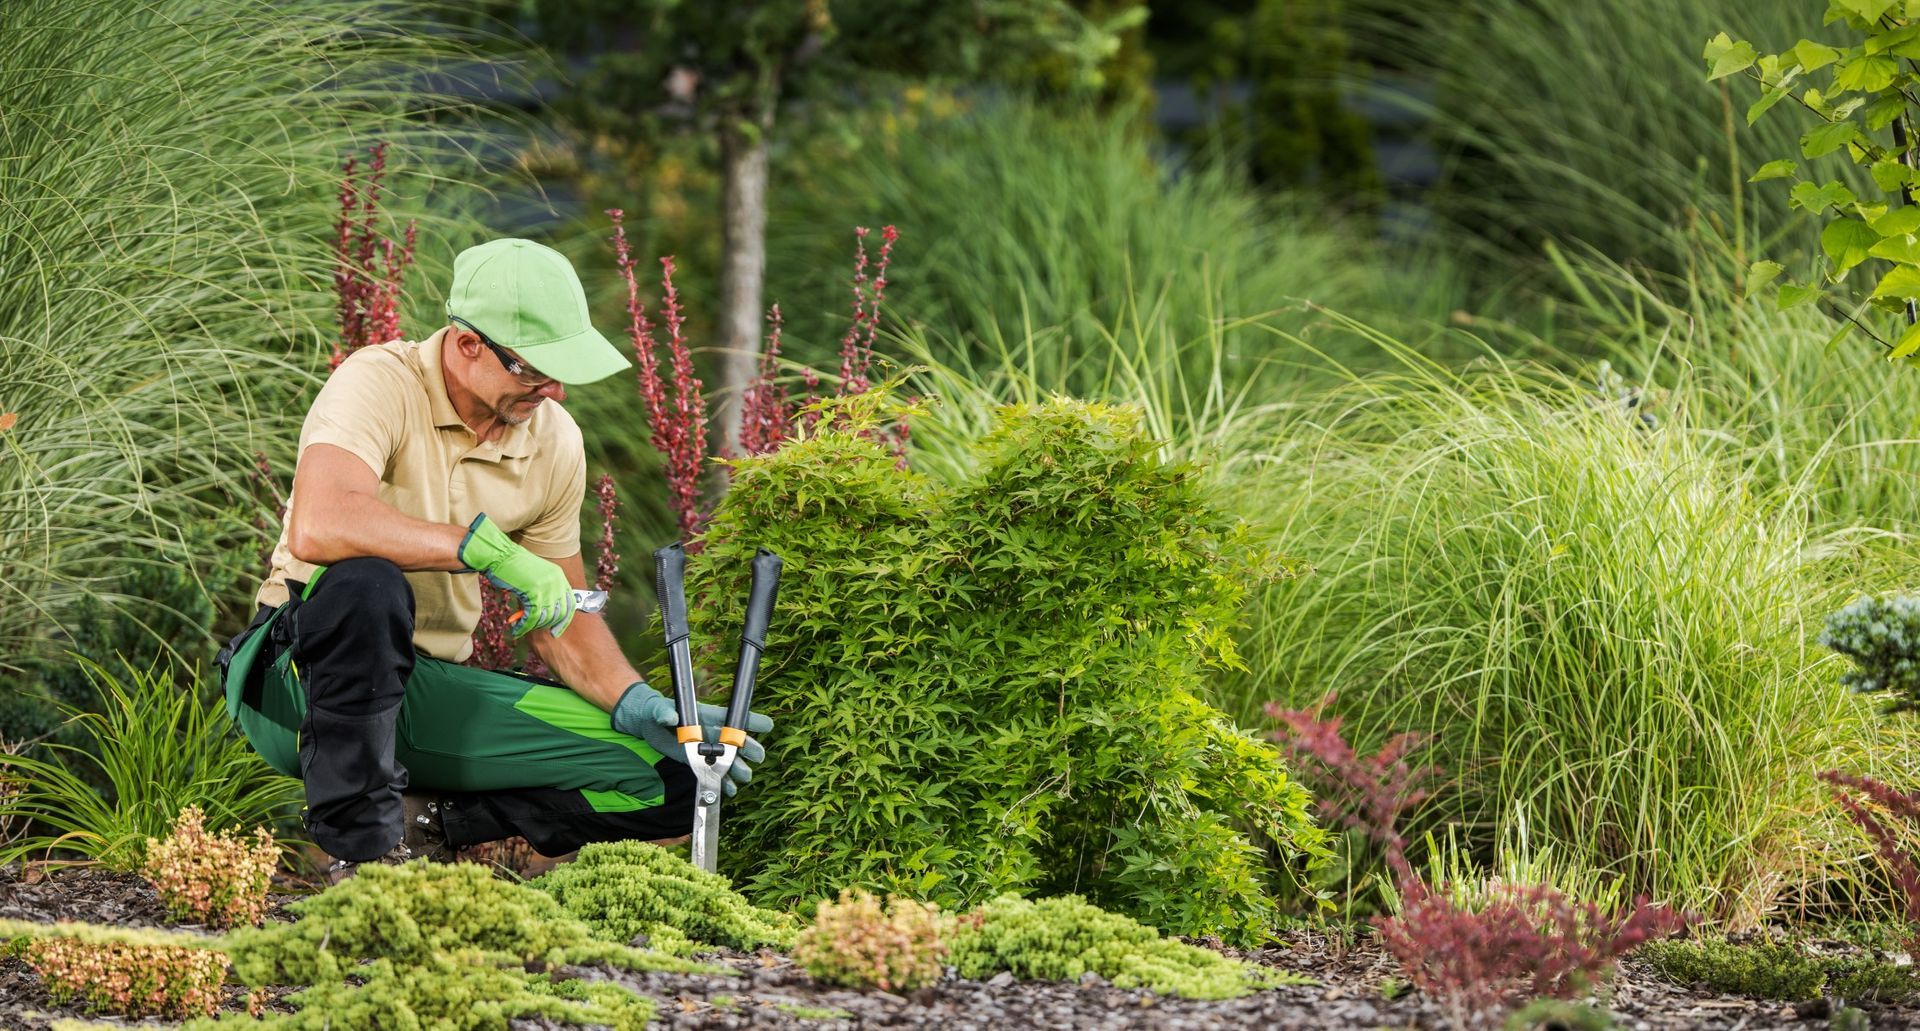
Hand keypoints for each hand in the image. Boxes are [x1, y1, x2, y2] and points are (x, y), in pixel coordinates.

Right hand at [458, 513, 576, 637]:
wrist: (499, 555)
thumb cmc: (513, 566)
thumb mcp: (535, 576)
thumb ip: (544, 591)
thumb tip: (545, 613)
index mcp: (559, 576)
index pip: (569, 603)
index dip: (564, 620)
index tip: (556, 630)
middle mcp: (556, 582)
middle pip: (558, 612)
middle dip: (547, 625)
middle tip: (536, 631)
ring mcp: (546, 587)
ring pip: (545, 617)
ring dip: (533, 627)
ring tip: (521, 629)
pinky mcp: (534, 593)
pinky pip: (532, 617)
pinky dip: (525, 626)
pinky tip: (517, 629)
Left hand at [610, 681, 771, 796]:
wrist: (643, 722)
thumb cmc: (651, 709)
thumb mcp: (656, 708)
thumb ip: (664, 712)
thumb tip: (671, 717)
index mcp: (704, 716)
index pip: (730, 717)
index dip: (749, 721)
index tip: (767, 726)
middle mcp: (709, 732)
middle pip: (734, 741)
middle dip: (748, 749)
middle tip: (758, 757)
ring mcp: (703, 747)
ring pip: (727, 759)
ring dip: (737, 768)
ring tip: (744, 777)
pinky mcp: (694, 761)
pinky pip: (713, 772)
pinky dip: (722, 781)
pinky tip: (729, 790)